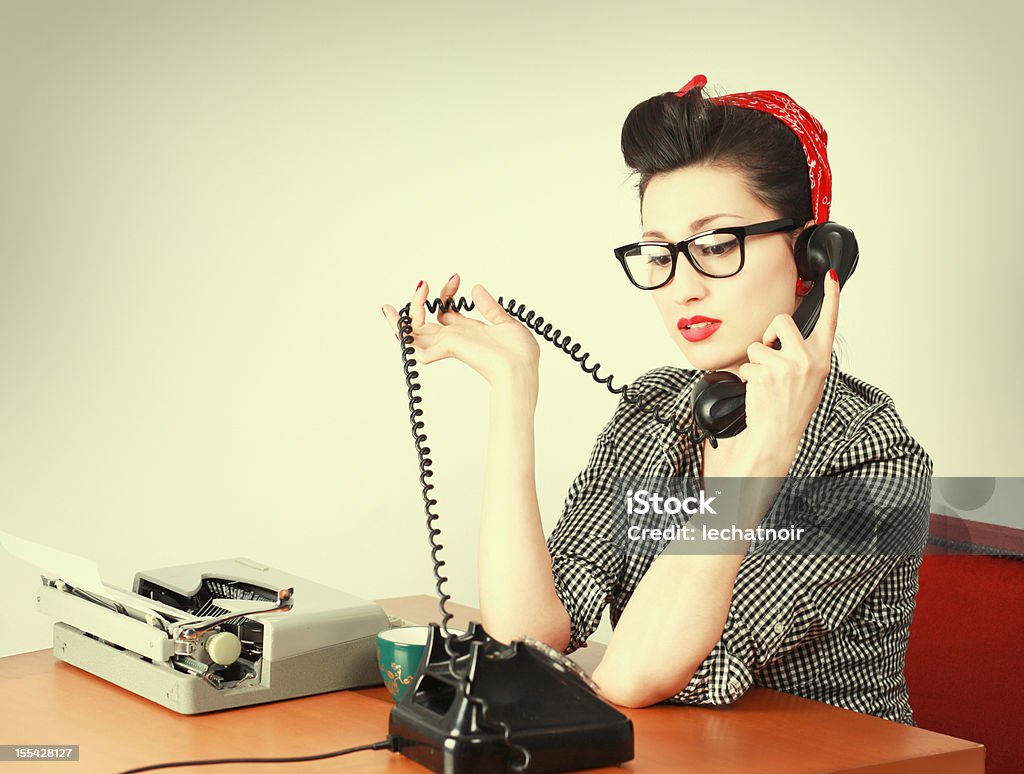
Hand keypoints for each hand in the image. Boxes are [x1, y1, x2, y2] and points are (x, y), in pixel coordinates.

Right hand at [380, 274, 539, 386]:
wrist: (521, 369)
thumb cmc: (519, 355)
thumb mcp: (506, 322)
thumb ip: (489, 307)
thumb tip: (475, 288)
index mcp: (467, 331)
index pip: (445, 311)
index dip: (446, 293)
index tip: (456, 279)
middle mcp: (454, 338)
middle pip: (422, 325)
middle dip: (415, 303)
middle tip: (423, 284)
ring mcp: (449, 344)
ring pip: (413, 335)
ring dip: (402, 317)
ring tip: (407, 297)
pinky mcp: (448, 349)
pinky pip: (416, 348)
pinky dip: (406, 334)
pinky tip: (402, 321)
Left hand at [731, 269, 840, 468]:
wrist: (778, 434)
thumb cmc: (793, 407)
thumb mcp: (811, 379)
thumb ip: (806, 355)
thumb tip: (792, 337)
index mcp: (821, 358)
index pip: (829, 321)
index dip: (831, 297)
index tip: (829, 277)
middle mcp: (808, 359)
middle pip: (781, 321)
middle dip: (769, 333)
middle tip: (769, 349)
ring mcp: (787, 366)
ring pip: (758, 345)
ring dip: (756, 361)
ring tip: (766, 380)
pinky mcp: (766, 373)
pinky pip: (748, 363)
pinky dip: (748, 375)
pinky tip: (759, 390)